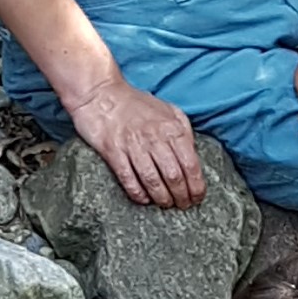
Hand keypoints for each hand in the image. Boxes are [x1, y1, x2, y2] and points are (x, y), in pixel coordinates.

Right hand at [69, 73, 204, 207]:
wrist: (100, 93)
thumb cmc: (135, 103)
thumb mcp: (167, 110)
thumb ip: (182, 129)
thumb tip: (193, 152)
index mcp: (171, 128)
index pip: (190, 164)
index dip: (196, 186)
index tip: (197, 197)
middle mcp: (154, 137)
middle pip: (174, 176)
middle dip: (182, 196)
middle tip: (183, 205)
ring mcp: (133, 145)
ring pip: (153, 180)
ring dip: (162, 198)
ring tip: (166, 205)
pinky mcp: (113, 151)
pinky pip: (128, 178)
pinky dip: (138, 192)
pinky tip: (144, 199)